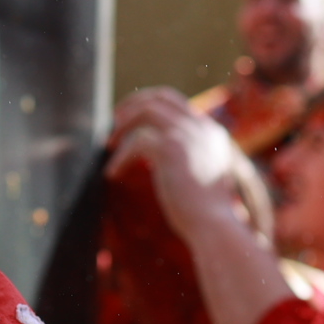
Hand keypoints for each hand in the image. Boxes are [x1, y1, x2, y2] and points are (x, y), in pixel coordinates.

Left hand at [107, 88, 247, 242]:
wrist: (215, 227)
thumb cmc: (205, 213)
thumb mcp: (198, 176)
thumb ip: (185, 157)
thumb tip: (153, 150)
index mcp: (212, 133)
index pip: (177, 103)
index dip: (150, 107)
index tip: (130, 122)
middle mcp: (202, 128)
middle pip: (162, 95)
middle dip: (134, 103)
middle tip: (114, 122)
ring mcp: (188, 134)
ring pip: (147, 110)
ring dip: (124, 125)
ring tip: (109, 145)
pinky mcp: (172, 148)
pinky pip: (138, 141)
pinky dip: (121, 157)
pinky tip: (113, 174)